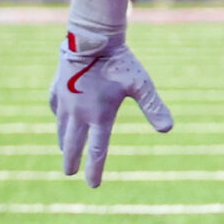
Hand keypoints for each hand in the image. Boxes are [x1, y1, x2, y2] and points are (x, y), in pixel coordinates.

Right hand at [51, 37, 172, 187]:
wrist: (92, 37)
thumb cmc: (119, 61)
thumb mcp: (141, 85)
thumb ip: (153, 107)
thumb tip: (168, 129)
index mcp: (99, 116)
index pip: (97, 151)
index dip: (94, 170)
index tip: (92, 185)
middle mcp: (78, 113)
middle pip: (73, 144)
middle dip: (71, 161)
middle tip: (69, 172)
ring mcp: (65, 100)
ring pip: (61, 128)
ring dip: (63, 141)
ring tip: (63, 150)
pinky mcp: (57, 87)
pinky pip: (54, 107)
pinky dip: (57, 116)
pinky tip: (58, 118)